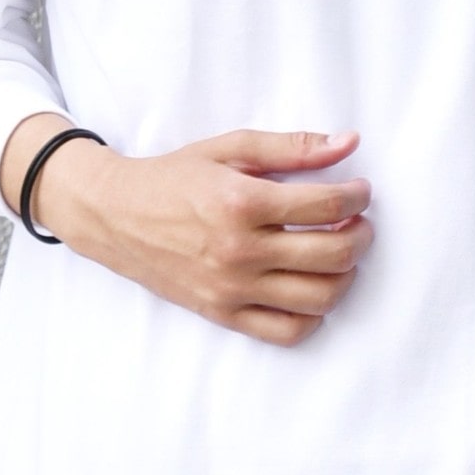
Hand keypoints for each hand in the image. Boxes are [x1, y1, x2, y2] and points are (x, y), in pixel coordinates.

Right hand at [55, 126, 373, 346]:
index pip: (327, 205)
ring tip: (340, 253)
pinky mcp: (223, 314)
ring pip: (319, 297)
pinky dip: (314, 314)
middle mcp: (239, 251)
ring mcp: (231, 288)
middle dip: (361, 235)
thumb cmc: (173, 177)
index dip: (357, 196)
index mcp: (241, 203)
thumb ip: (292, 147)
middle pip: (334, 254)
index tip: (360, 190)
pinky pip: (288, 331)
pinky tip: (311, 287)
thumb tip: (349, 142)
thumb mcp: (230, 149)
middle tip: (358, 222)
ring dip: (346, 275)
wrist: (113, 215)